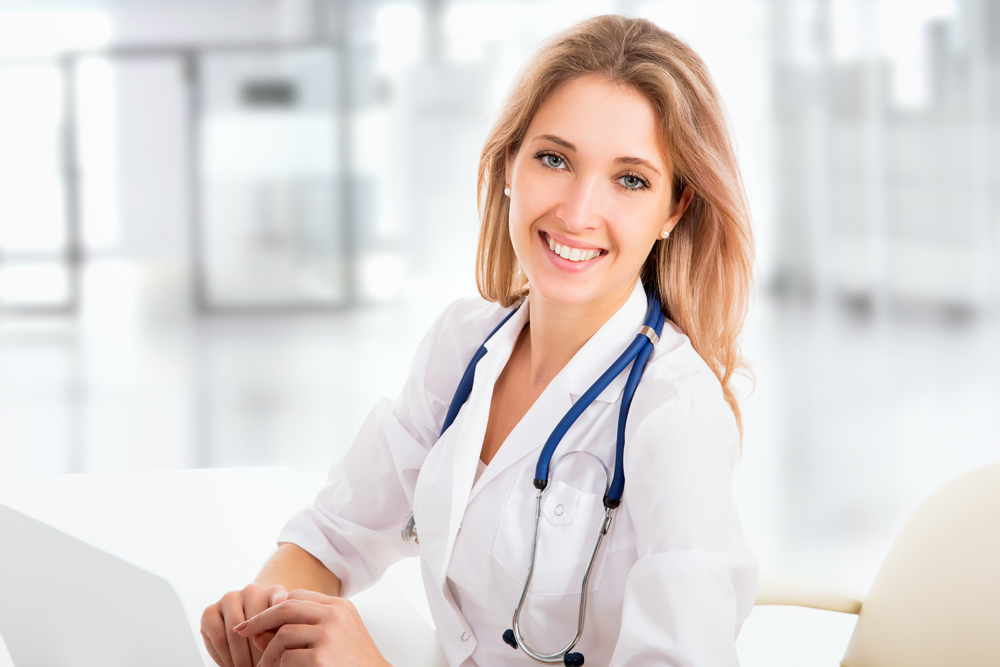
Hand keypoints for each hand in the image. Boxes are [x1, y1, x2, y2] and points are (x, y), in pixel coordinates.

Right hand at [201, 583, 288, 666]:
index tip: (279, 638)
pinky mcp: (210, 611)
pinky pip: (217, 637)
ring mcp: (229, 598)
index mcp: (274, 592)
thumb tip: (271, 638)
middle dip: (257, 652)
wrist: (248, 632)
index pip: (279, 604)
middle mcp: (252, 591)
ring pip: (233, 632)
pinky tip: (232, 666)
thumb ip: (278, 630)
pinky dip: (225, 656)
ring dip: (240, 657)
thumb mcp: (280, 631)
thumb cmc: (269, 634)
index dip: (278, 622)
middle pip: (254, 623)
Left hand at [234, 589, 389, 666]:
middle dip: (260, 620)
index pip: (297, 596)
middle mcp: (337, 615)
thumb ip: (303, 629)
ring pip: (282, 635)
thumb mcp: (332, 640)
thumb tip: (260, 629)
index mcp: (340, 607)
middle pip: (286, 607)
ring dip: (267, 654)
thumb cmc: (353, 665)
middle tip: (242, 632)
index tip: (254, 622)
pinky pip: (286, 658)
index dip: (273, 608)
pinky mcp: (322, 657)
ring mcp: (331, 634)